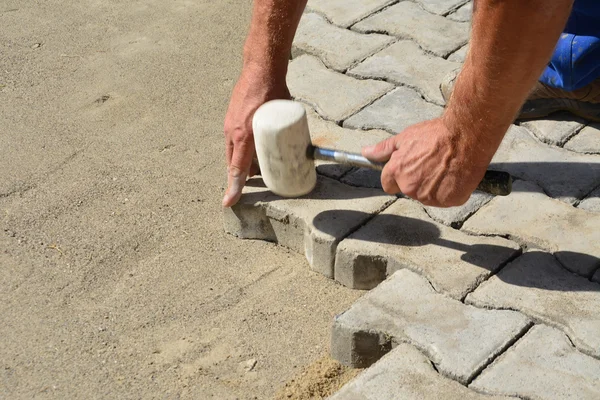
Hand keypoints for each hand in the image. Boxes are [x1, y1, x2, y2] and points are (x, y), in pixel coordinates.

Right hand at [222, 69, 289, 206]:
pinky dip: (241, 149)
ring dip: (242, 163)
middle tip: (255, 184)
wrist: (260, 69)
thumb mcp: (283, 118)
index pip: (237, 170)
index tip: (228, 202)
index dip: (234, 188)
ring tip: (258, 167)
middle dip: (241, 177)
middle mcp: (233, 133)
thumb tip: (301, 151)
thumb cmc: (273, 92)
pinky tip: (253, 147)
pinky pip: (234, 141)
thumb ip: (286, 135)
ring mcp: (229, 125)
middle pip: (233, 164)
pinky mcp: (231, 118)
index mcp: (243, 137)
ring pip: (234, 153)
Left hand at [362, 118, 490, 206]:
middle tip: (431, 164)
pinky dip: (451, 191)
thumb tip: (366, 153)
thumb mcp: (405, 137)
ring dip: (434, 187)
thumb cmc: (436, 134)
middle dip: (417, 180)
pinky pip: (447, 199)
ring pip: (427, 196)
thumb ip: (384, 149)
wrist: (465, 135)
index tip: (409, 169)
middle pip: (409, 190)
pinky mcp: (449, 200)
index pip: (388, 185)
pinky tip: (455, 175)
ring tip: (444, 168)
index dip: (397, 176)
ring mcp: (430, 196)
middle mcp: (410, 188)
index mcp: (397, 173)